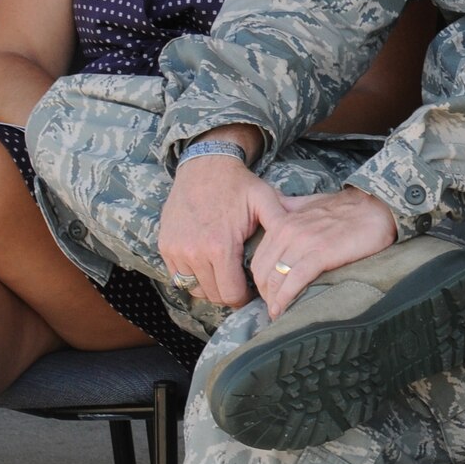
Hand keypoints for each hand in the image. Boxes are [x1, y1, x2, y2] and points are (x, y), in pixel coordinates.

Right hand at [159, 154, 285, 307]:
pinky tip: (208, 264)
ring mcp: (176, 251)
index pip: (232, 295)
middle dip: (230, 293)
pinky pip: (179, 277)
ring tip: (226, 272)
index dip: (246, 296)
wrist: (204, 166)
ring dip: (211, 286)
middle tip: (242, 282)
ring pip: (195, 289)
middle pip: (214, 296)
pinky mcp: (165, 247)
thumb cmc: (238, 185)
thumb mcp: (265, 200)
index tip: (254, 288)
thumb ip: (281, 223)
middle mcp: (194, 253)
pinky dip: (193, 276)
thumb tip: (299, 246)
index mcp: (220, 246)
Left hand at [250, 186, 399, 317]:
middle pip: (263, 272)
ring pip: (276, 277)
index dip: (260, 282)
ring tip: (279, 313)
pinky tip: (283, 310)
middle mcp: (288, 230)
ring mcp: (304, 242)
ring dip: (274, 300)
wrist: (376, 207)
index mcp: (282, 221)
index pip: (258, 259)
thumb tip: (273, 218)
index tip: (270, 294)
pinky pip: (295, 280)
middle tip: (275, 307)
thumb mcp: (309, 203)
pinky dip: (285, 298)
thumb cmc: (346, 208)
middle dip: (265, 294)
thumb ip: (288, 210)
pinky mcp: (322, 253)